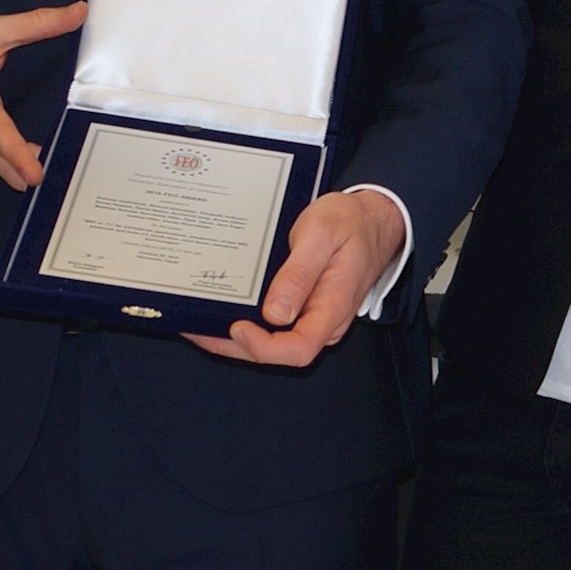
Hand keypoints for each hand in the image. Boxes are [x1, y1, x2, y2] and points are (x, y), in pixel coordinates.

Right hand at [0, 3, 87, 191]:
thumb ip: (35, 25)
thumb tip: (74, 15)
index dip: (18, 156)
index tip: (35, 175)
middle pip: (2, 163)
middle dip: (28, 173)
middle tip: (56, 180)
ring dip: (20, 170)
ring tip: (47, 171)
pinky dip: (8, 163)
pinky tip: (24, 161)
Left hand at [187, 186, 405, 366]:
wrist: (373, 216)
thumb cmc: (350, 221)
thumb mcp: (321, 234)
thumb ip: (299, 274)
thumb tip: (275, 314)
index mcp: (333, 307)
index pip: (298, 348)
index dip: (262, 347)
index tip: (236, 326)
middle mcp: (324, 321)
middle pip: (278, 353)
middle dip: (234, 347)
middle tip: (197, 328)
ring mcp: (315, 317)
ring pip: (274, 343)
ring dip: (236, 339)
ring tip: (200, 322)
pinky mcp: (306, 308)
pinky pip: (276, 327)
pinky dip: (247, 322)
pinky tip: (225, 310)